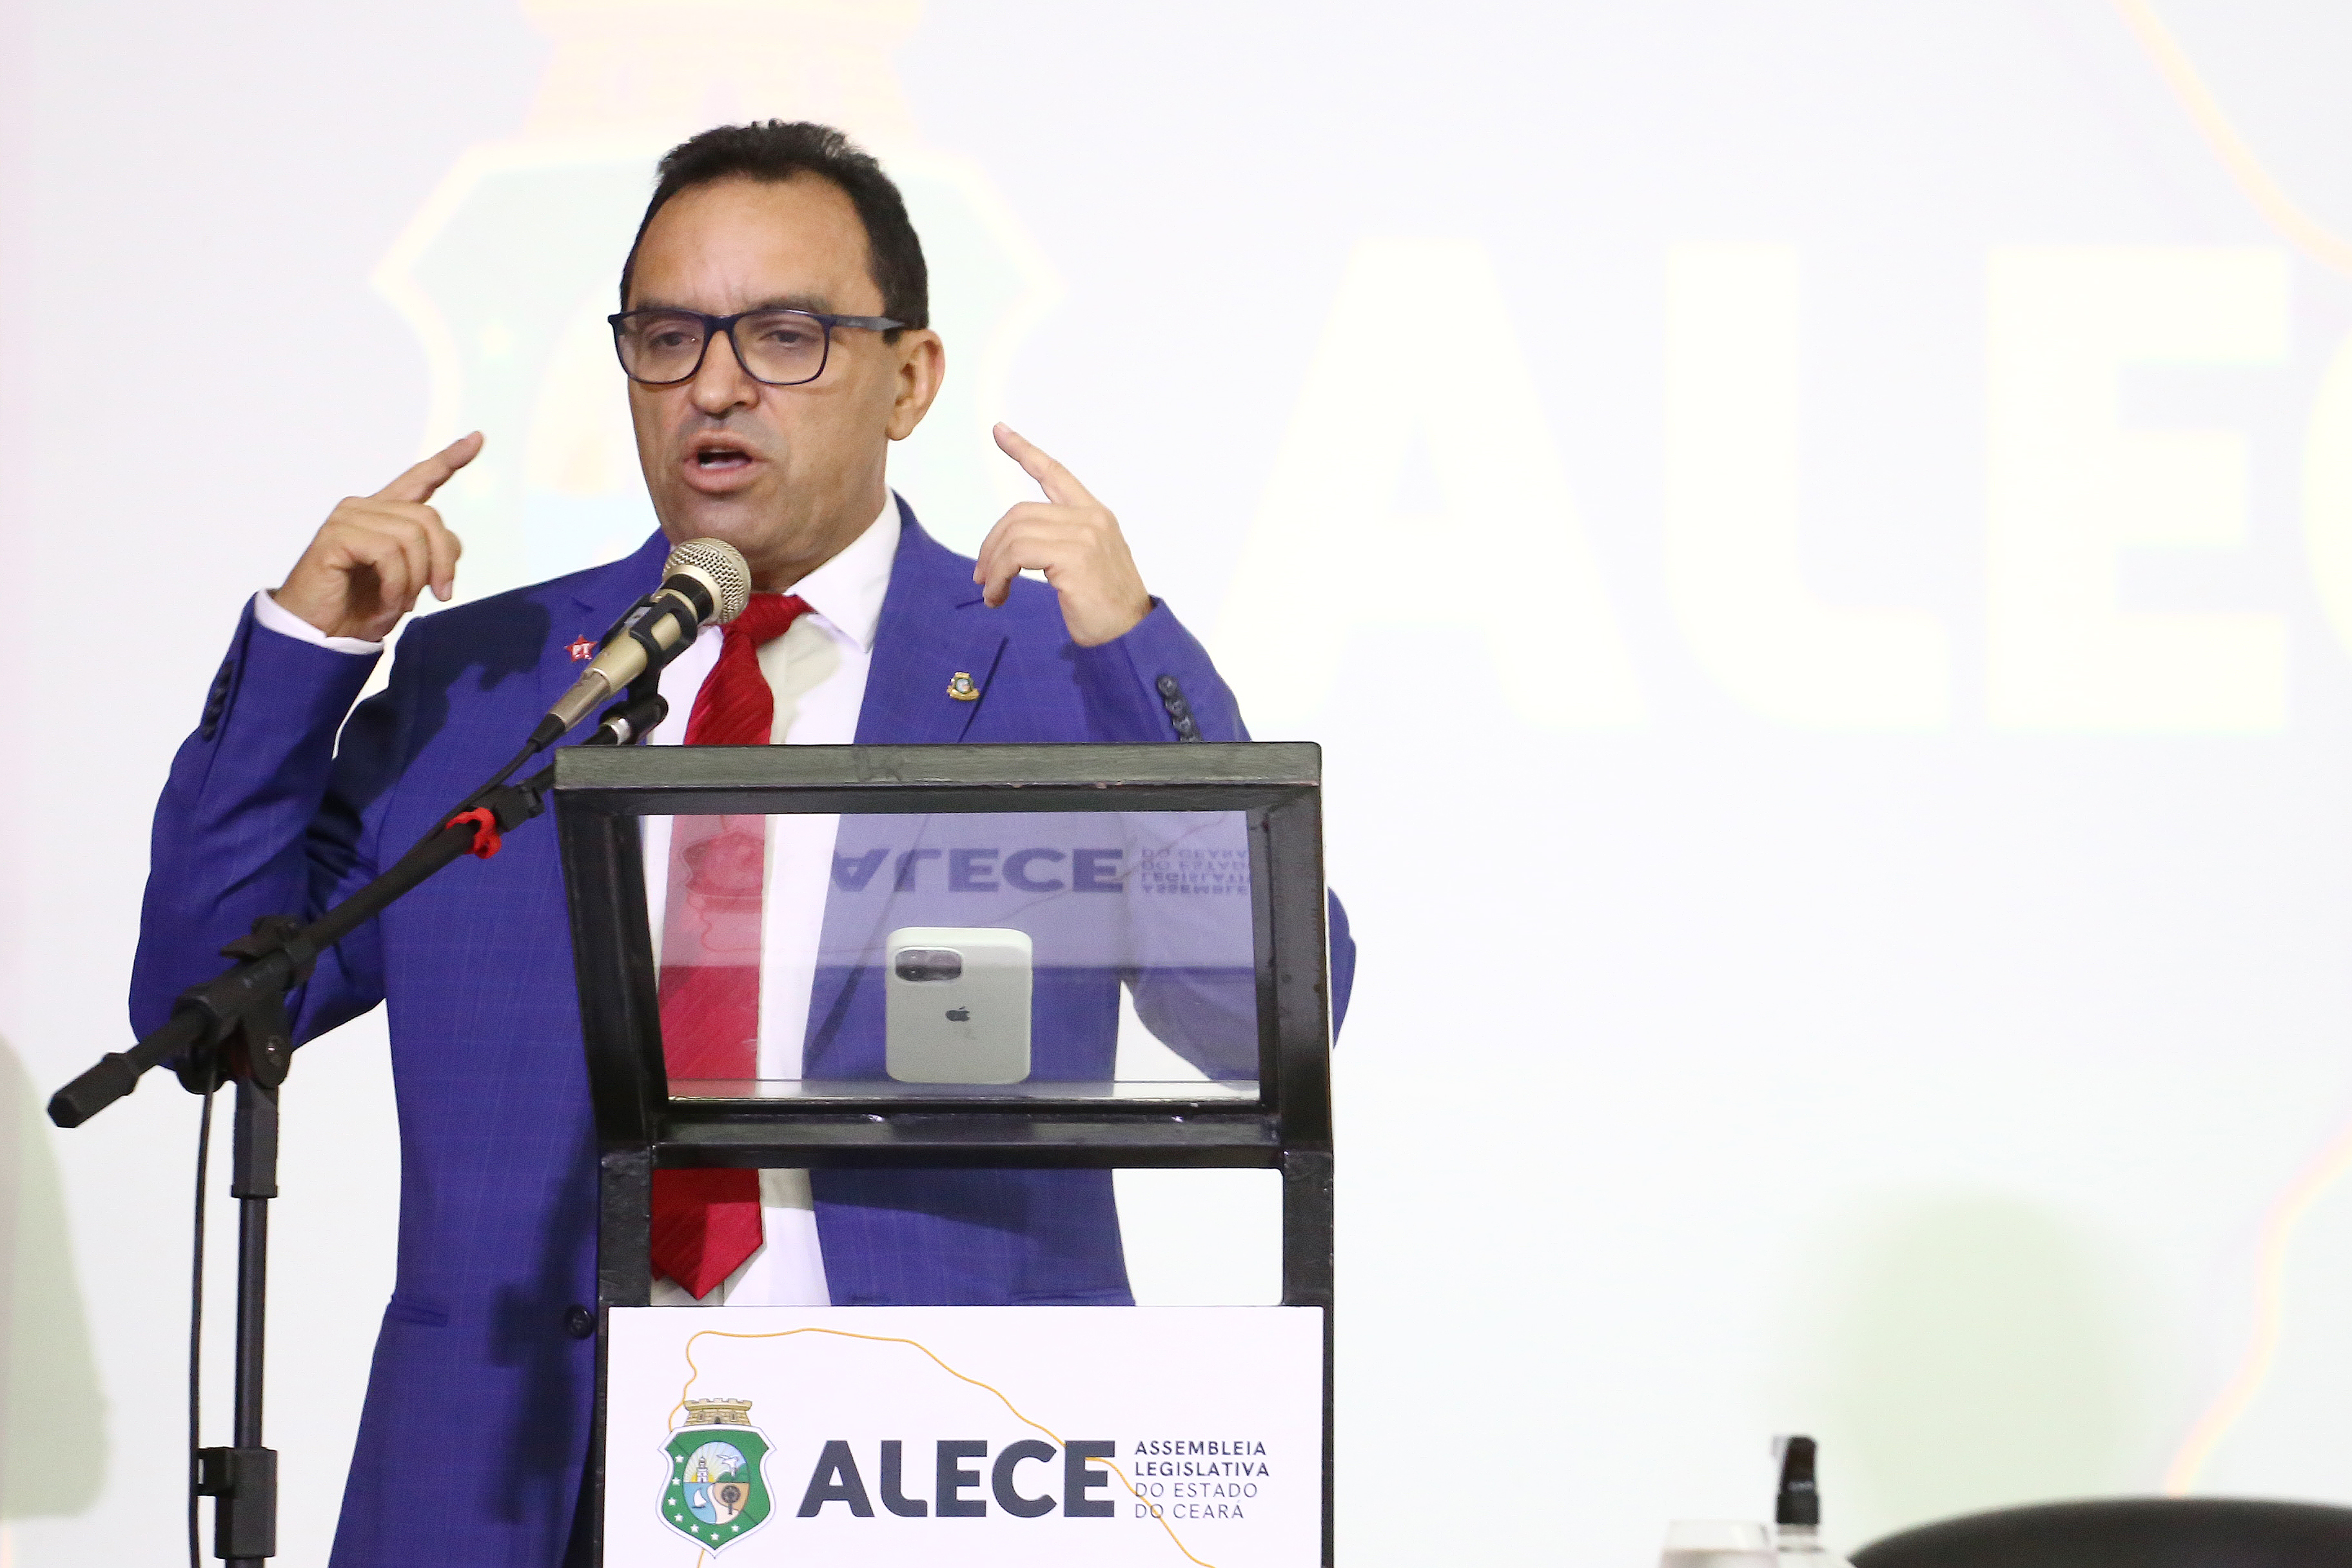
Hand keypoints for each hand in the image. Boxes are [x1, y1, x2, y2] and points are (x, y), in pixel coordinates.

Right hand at [273, 433, 481, 640]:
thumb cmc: (362, 607)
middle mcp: (366, 507)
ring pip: (411, 537)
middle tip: (439, 596)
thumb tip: (452, 546)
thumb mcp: (411, 581)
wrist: (321, 634)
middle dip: (443, 562)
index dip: (449, 459)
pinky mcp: (335, 535)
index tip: (477, 438)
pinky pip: (387, 553)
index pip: (420, 479)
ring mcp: (348, 518)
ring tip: (400, 602)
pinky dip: (395, 584)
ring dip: (415, 580)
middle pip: (430, 518)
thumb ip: (432, 555)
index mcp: (385, 515)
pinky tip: (385, 601)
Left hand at [974, 424, 1151, 646]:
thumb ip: (1059, 542)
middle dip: (992, 543)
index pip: (1055, 473)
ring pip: (1015, 533)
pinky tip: (998, 596)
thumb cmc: (1105, 608)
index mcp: (1095, 515)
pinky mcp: (1074, 558)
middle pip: (1019, 513)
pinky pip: (1018, 555)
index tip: (999, 431)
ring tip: (991, 592)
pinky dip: (999, 575)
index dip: (1024, 451)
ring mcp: (1085, 536)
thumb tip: (1013, 546)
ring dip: (992, 564)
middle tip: (981, 575)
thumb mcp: (1084, 564)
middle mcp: (1091, 518)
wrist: (1130, 636)